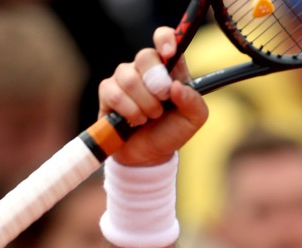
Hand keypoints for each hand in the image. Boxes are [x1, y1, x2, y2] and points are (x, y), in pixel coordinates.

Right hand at [97, 27, 207, 166]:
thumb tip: (176, 86)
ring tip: (150, 117)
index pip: (164, 38)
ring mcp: (125, 78)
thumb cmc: (172, 132)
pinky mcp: (108, 92)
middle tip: (163, 102)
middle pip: (145, 56)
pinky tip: (135, 121)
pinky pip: (114, 94)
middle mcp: (146, 69)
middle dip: (156, 84)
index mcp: (170, 69)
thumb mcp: (193, 119)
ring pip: (129, 77)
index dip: (165, 40)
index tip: (169, 54)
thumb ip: (193, 102)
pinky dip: (129, 111)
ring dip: (144, 104)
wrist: (150, 155)